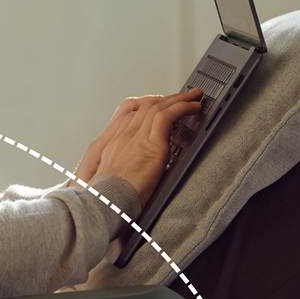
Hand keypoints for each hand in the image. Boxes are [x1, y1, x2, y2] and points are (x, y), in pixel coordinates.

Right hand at [73, 88, 202, 202]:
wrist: (105, 203)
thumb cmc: (107, 199)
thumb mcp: (107, 178)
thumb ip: (120, 169)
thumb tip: (131, 172)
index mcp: (112, 142)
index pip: (131, 112)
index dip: (148, 105)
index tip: (160, 104)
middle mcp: (123, 134)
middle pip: (146, 106)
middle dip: (166, 98)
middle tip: (182, 95)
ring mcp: (136, 137)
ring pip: (158, 107)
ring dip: (179, 99)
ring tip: (194, 97)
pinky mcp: (151, 144)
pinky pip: (168, 116)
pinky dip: (183, 108)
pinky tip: (194, 108)